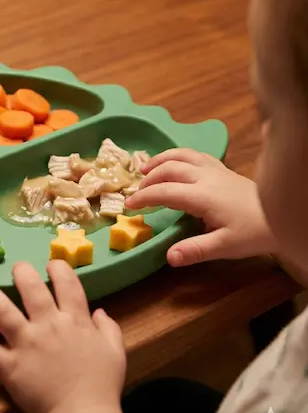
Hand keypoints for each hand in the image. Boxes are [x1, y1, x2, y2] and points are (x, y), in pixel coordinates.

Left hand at [0, 261, 125, 412]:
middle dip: (22, 273)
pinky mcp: (10, 366)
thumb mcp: (115, 353)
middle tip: (16, 266)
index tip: (51, 264)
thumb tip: (100, 312)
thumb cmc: (101, 386)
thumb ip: (108, 329)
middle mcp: (48, 326)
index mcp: (75, 321)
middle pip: (32, 289)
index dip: (59, 269)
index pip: (67, 285)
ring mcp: (26, 344)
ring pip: (3, 312)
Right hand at [125, 148, 275, 265]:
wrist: (284, 215)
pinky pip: (195, 154)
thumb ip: (195, 250)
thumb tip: (168, 257)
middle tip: (136, 193)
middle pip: (168, 169)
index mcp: (202, 196)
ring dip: (160, 160)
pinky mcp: (223, 168)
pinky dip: (177, 156)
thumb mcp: (225, 246)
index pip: (164, 191)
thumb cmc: (254, 232)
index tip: (129, 205)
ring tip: (145, 168)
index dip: (143, 197)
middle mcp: (205, 177)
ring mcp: (215, 169)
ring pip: (181, 155)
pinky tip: (173, 164)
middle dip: (148, 179)